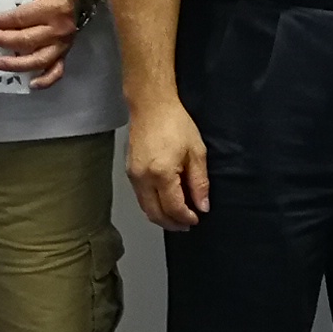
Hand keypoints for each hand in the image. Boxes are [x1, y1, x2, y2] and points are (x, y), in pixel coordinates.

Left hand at [0, 0, 82, 89]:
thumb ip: (19, 0)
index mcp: (53, 9)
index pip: (22, 18)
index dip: (3, 21)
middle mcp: (60, 30)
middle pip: (27, 40)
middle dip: (3, 40)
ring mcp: (63, 45)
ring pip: (38, 60)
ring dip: (16, 64)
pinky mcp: (64, 55)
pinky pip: (56, 72)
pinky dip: (44, 81)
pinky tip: (30, 84)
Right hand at [127, 95, 210, 229]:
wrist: (152, 106)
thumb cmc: (175, 123)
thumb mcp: (196, 152)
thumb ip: (200, 182)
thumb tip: (202, 205)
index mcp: (161, 173)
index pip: (173, 207)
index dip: (185, 217)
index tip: (196, 219)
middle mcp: (143, 178)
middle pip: (155, 213)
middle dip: (172, 223)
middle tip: (187, 225)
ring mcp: (133, 175)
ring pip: (145, 208)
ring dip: (161, 216)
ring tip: (178, 217)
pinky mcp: (129, 171)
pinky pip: (141, 197)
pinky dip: (153, 205)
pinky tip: (165, 202)